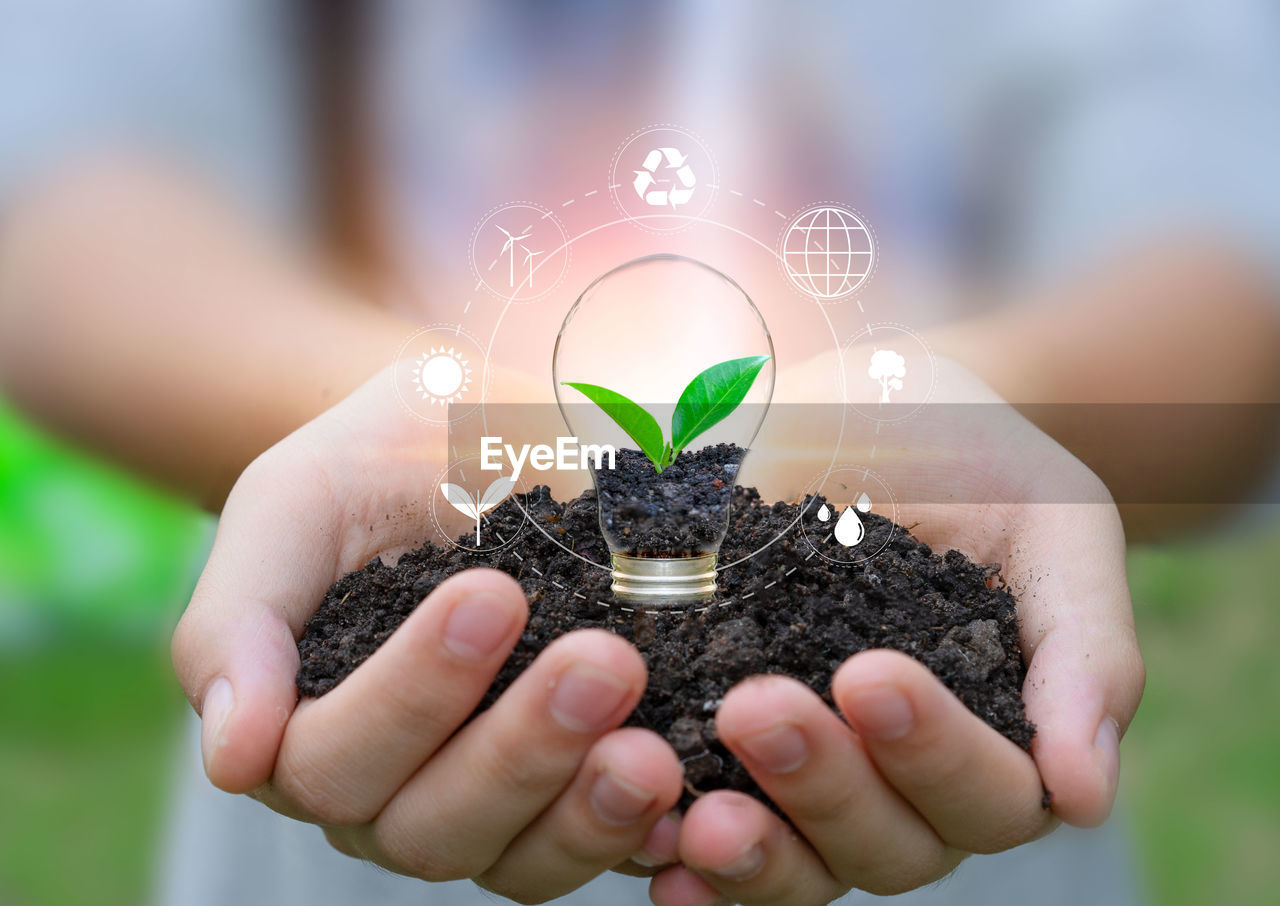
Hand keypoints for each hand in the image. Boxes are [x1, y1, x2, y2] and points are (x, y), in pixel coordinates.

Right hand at [171, 366, 684, 902]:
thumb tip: (231, 757)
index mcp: (306, 726)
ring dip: (587, 811)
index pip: (332, 758)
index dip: (410, 693)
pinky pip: (602, 853)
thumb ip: (240, 619)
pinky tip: (693, 802)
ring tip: (654, 750)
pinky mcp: (574, 800)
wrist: (488, 438)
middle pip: (430, 826)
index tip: (493, 593)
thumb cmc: (382, 459)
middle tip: (605, 663)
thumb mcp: (298, 500)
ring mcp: (488, 807)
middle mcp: (391, 788)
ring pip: (517, 860)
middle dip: (519, 749)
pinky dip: (643, 837)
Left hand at [649, 358, 1145, 904]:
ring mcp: (814, 785)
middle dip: (825, 785)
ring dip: (752, 852)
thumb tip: (1086, 794)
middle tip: (758, 708)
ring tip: (695, 815)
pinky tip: (645, 847)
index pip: (989, 792)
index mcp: (999, 738)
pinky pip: (709, 840)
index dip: (933, 751)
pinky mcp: (729, 766)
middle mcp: (907, 785)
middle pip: (888, 844)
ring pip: (802, 865)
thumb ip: (1083, 646)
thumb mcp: (1050, 522)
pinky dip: (679, 856)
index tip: (869, 674)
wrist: (857, 411)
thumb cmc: (971, 460)